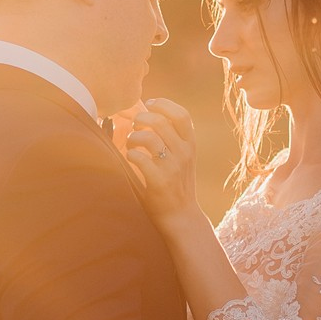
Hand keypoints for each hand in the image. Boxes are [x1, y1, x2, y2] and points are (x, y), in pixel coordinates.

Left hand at [122, 98, 198, 221]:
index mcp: (190, 144)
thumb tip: (148, 112)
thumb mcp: (182, 157)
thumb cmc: (176, 182)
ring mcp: (172, 167)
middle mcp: (184, 153)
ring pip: (148, 138)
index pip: (182, 115)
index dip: (164, 105)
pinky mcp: (159, 181)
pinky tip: (130, 158)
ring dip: (133, 137)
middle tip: (134, 126)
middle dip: (141, 119)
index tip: (149, 104)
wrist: (181, 215)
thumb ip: (171, 137)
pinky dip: (130, 154)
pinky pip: (139, 158)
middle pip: (161, 122)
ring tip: (131, 144)